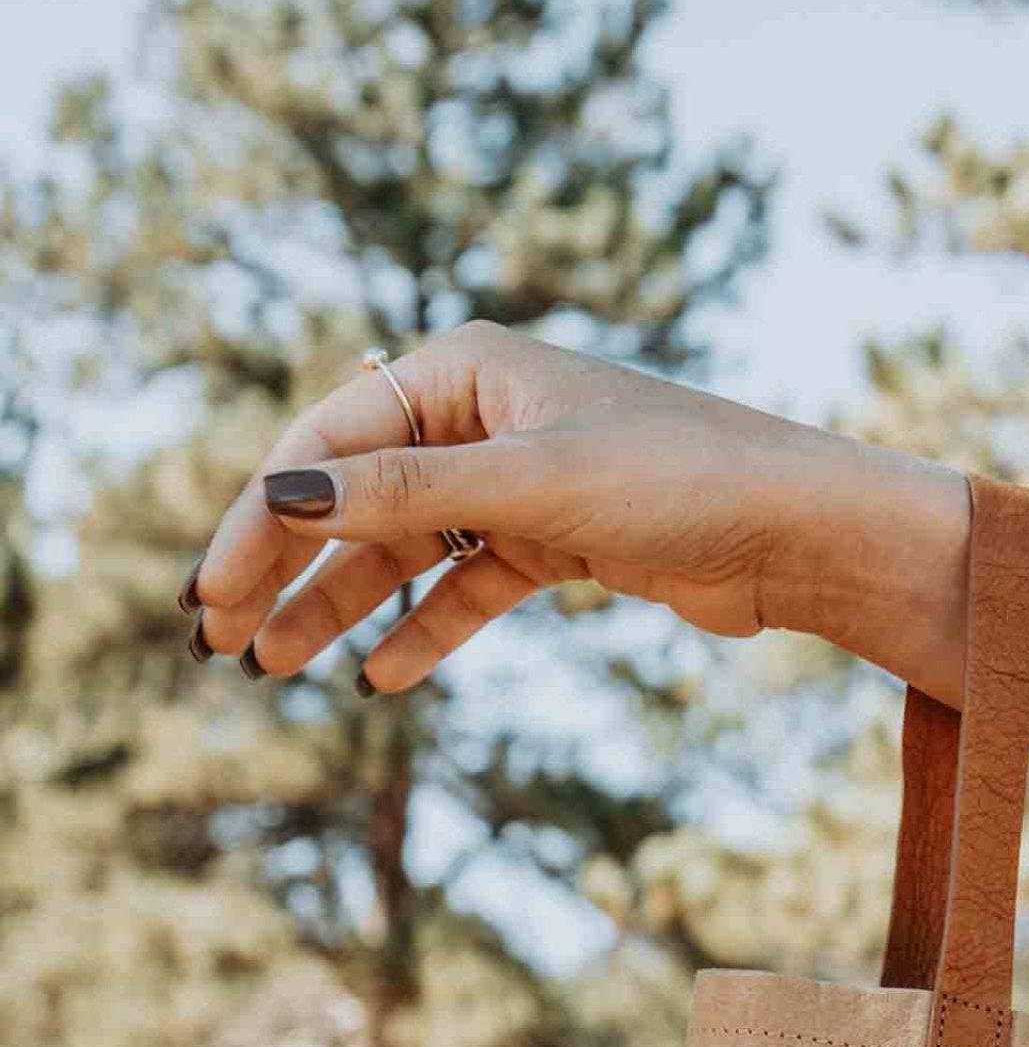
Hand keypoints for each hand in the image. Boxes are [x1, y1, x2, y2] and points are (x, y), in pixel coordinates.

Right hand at [186, 322, 879, 695]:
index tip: (211, 594)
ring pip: (403, 550)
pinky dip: (424, 629)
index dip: (262, 521)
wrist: (799, 529)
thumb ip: (406, 497)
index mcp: (461, 369)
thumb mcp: (530, 485)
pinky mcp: (559, 539)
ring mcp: (518, 480)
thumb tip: (285, 494)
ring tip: (274, 669)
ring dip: (339, 606)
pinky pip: (467, 586)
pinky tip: (378, 677)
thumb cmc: (678, 477)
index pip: (327, 445)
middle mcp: (480, 415)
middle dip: (284, 567)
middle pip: (352, 497)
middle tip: (217, 640)